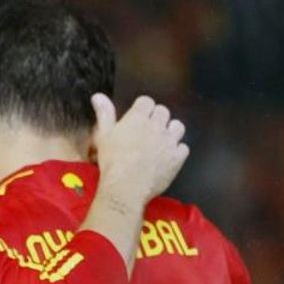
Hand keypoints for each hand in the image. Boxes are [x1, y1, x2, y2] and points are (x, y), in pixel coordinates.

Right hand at [90, 94, 189, 208]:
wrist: (126, 186)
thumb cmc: (112, 161)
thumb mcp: (103, 135)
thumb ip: (104, 114)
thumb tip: (98, 96)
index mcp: (138, 117)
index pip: (147, 101)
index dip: (143, 109)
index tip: (139, 117)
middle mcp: (157, 126)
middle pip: (163, 111)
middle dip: (157, 118)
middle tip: (149, 130)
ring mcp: (169, 142)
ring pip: (178, 126)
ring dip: (171, 131)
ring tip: (162, 140)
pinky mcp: (177, 158)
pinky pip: (184, 148)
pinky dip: (178, 150)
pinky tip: (169, 156)